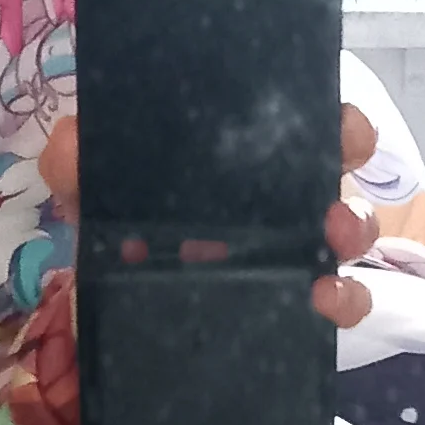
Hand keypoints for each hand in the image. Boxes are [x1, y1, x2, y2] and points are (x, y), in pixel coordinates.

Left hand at [37, 101, 379, 329]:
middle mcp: (277, 194)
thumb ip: (74, 161)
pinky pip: (337, 300)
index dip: (336, 121)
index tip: (343, 126)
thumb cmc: (116, 220)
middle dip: (350, 177)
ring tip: (332, 251)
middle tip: (333, 196)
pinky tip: (324, 302)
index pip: (303, 124)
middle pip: (338, 169)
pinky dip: (343, 301)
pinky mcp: (289, 300)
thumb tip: (72, 141)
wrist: (108, 299)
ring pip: (348, 233)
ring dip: (353, 234)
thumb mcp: (90, 184)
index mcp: (240, 156)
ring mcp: (289, 248)